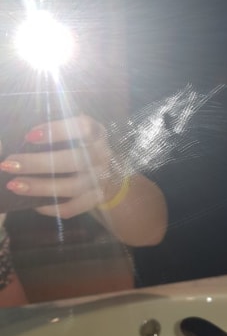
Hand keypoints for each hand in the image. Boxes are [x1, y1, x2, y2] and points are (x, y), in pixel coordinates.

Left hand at [0, 115, 120, 218]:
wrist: (108, 174)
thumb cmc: (82, 147)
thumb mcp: (77, 132)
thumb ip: (55, 129)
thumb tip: (13, 135)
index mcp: (96, 134)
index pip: (83, 128)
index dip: (57, 130)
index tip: (30, 135)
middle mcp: (101, 156)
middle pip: (72, 160)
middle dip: (38, 162)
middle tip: (9, 164)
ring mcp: (100, 180)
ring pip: (71, 186)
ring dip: (40, 187)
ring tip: (14, 185)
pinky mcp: (94, 200)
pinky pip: (72, 207)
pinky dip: (50, 207)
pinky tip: (32, 204)